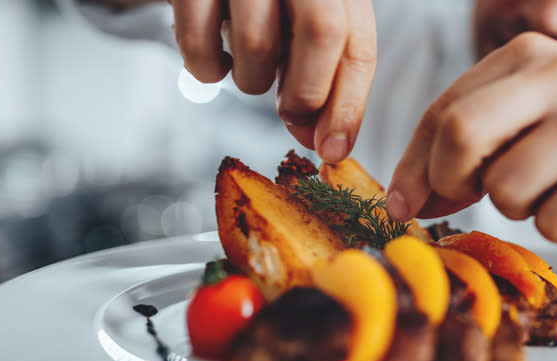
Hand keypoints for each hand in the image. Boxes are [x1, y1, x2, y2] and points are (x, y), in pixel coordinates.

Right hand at [169, 0, 375, 161]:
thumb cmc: (262, 4)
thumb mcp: (299, 30)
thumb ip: (318, 79)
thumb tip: (324, 142)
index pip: (358, 43)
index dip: (349, 105)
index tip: (334, 150)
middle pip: (323, 32)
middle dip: (308, 94)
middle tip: (290, 115)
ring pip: (257, 45)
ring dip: (252, 81)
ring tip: (248, 69)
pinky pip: (198, 42)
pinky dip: (207, 69)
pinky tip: (215, 60)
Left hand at [387, 32, 556, 243]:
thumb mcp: (532, 112)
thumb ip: (473, 143)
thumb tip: (410, 201)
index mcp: (525, 55)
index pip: (441, 111)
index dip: (412, 165)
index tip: (402, 204)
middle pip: (461, 136)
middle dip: (449, 182)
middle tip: (467, 197)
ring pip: (506, 191)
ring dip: (516, 208)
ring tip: (552, 187)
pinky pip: (553, 223)